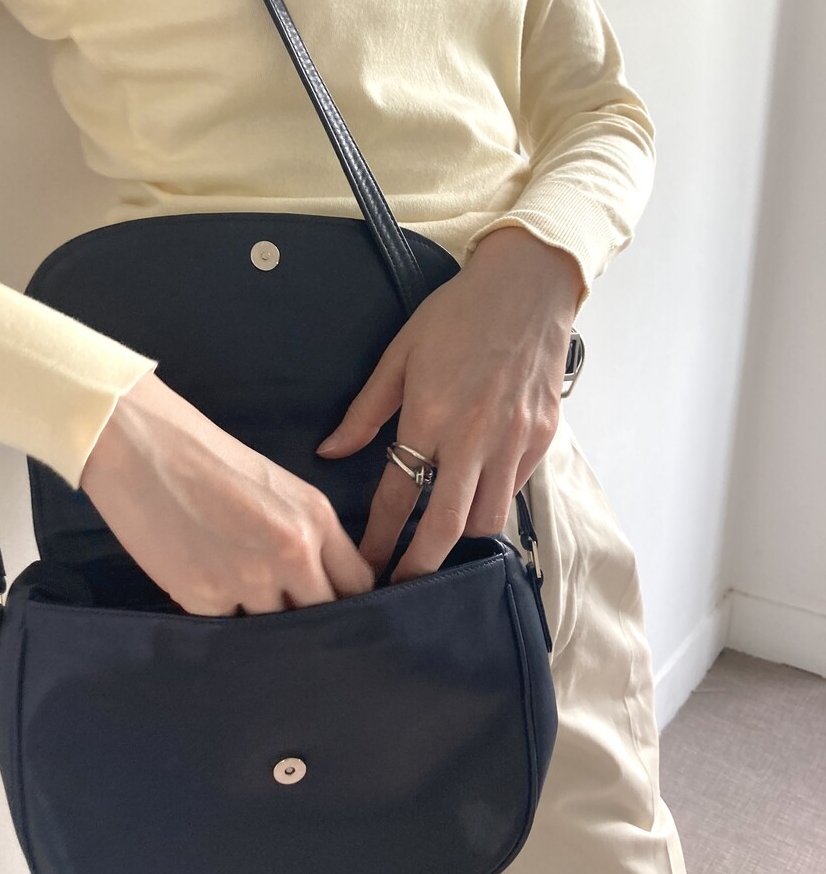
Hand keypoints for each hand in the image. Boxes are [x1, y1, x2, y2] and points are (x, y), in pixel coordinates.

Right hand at [79, 370, 374, 615]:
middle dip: (311, 621)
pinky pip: (227, 629)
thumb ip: (307, 535)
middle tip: (291, 619)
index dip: (347, 603)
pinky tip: (206, 591)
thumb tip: (319, 583)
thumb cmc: (205, 457)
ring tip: (240, 600)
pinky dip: (220, 619)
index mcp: (316, 518)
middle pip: (324, 617)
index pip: (358, 585)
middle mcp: (293, 552)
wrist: (139, 444)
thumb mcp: (276, 486)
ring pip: (275, 629)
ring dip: (263, 625)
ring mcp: (249, 580)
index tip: (334, 609)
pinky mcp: (204, 598)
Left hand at [315, 226, 583, 583]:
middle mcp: (476, 436)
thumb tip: (330, 452)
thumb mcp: (400, 354)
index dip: (380, 539)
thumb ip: (365, 410)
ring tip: (440, 537)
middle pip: (448, 527)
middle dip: (421, 566)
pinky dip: (494, 500)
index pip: (399, 495)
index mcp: (432, 415)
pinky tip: (475, 493)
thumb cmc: (459, 314)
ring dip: (461, 535)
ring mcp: (514, 440)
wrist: (528, 286)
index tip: (367, 566)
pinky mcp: (542, 438)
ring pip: (488, 518)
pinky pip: (515, 490)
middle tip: (402, 586)